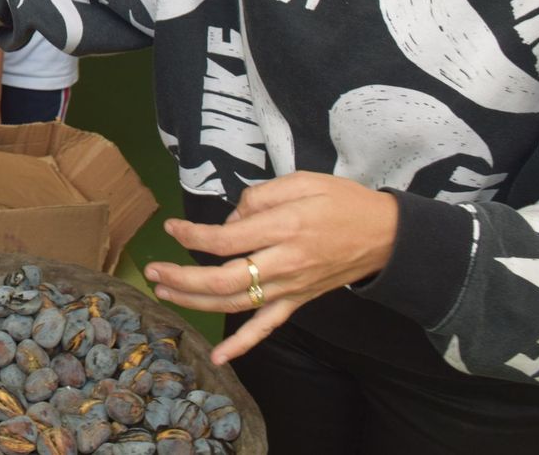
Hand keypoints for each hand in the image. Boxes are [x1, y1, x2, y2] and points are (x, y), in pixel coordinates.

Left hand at [143, 172, 397, 364]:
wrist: (385, 234)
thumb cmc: (341, 201)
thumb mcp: (301, 182)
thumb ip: (260, 198)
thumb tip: (230, 220)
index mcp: (284, 229)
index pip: (226, 240)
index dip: (192, 236)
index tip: (171, 228)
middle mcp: (284, 264)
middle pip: (223, 279)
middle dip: (181, 278)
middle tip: (152, 271)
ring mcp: (291, 288)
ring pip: (236, 304)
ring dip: (195, 303)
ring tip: (164, 293)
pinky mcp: (298, 302)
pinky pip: (267, 328)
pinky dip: (242, 345)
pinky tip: (219, 357)